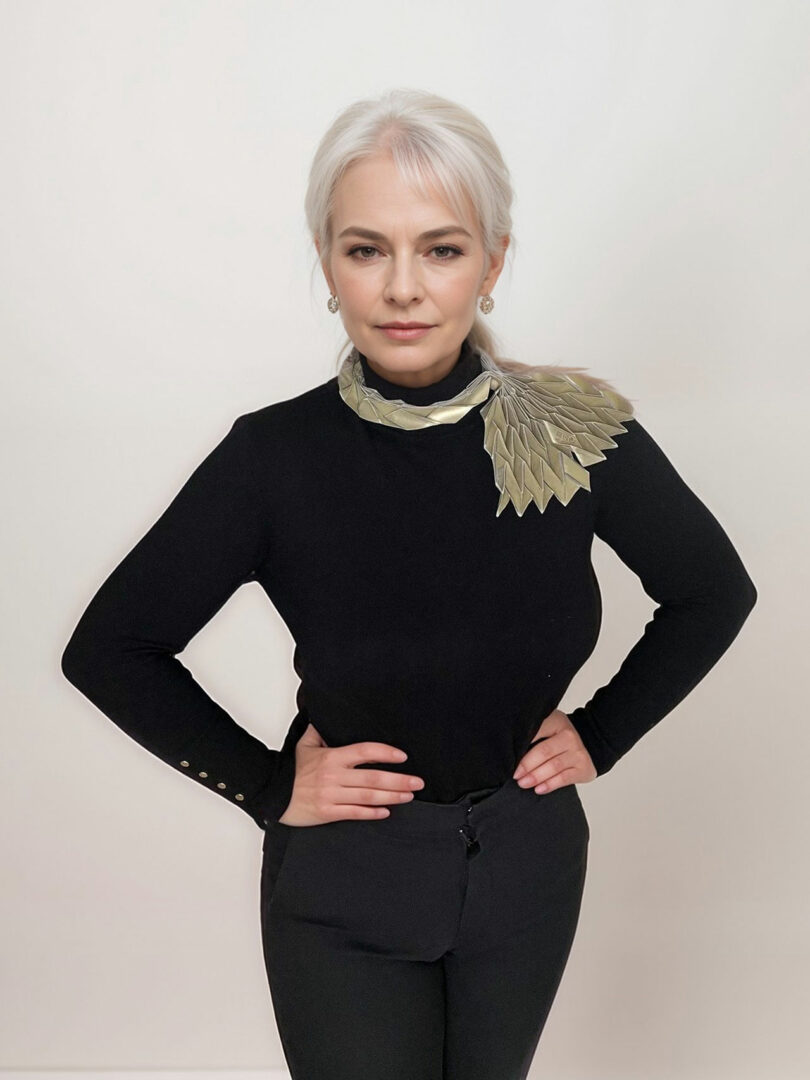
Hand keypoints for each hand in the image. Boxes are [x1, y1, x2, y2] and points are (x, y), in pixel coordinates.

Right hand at [278, 723, 424, 826]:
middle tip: (417, 782)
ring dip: (392, 796)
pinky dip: (372, 813)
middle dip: (399, 780)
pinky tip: (386, 811)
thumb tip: (329, 717)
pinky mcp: (328, 812)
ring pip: (368, 796)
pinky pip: (355, 813)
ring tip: (408, 795)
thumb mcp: (305, 745)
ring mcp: (332, 795)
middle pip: (373, 777)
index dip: (386, 753)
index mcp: (332, 757)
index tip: (402, 756)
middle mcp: (334, 776)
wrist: (274, 794)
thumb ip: (320, 731)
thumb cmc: (292, 771)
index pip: (365, 751)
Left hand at [512, 709, 596, 792]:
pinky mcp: (583, 768)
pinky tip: (539, 789)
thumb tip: (507, 750)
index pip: (536, 732)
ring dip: (536, 776)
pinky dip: (550, 785)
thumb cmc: (557, 738)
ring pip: (554, 766)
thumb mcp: (547, 728)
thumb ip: (531, 734)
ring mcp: (577, 752)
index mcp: (556, 721)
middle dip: (527, 765)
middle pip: (544, 751)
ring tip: (523, 783)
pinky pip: (564, 778)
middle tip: (515, 775)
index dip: (521, 746)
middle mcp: (568, 736)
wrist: (588, 743)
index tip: (509, 757)